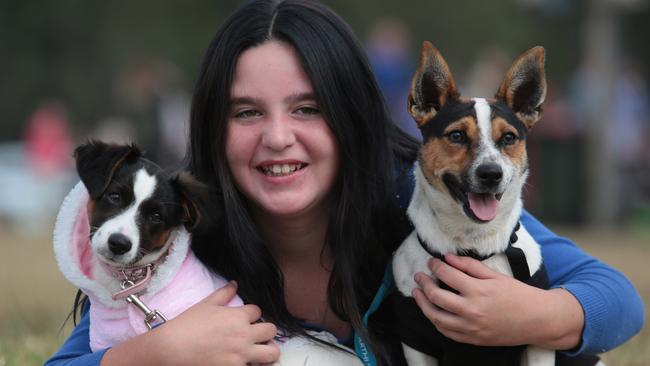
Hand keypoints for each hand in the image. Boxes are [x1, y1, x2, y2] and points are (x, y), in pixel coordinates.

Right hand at [102, 282, 279, 365]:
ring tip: (259, 352)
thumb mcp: (206, 304)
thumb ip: (223, 293)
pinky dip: (253, 365)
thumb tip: (235, 283)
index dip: (252, 315)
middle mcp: (245, 334)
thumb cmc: (187, 325)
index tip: (244, 319)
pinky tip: (244, 362)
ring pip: (272, 353)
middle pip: (272, 330)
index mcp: (238, 316)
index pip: (258, 311)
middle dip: (266, 332)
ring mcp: (242, 354)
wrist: (172, 348)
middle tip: (256, 337)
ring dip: (268, 351)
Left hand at [411, 254, 583, 349]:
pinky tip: (432, 311)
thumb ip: (469, 266)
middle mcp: (471, 310)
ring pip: (436, 317)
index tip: (432, 261)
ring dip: (423, 303)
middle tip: (419, 276)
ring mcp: (470, 327)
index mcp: (477, 291)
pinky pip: (446, 331)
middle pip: (436, 296)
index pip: (447, 275)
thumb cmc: (518, 294)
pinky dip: (436, 321)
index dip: (435, 266)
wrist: (537, 320)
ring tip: (417, 293)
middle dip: (424, 283)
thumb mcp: (494, 275)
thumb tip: (447, 257)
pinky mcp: (472, 339)